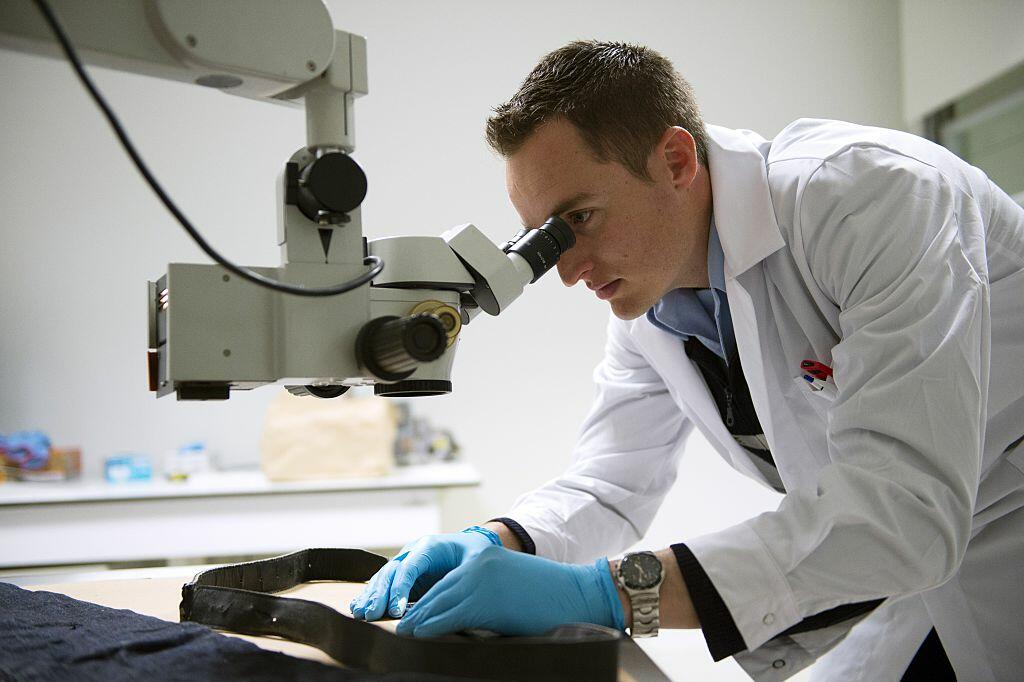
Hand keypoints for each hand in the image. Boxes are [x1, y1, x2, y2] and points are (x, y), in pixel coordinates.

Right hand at [349, 527, 499, 620]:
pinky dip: (370, 595)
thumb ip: (467, 572)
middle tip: (372, 615)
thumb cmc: (473, 553)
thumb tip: (460, 591)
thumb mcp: (476, 559)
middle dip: (380, 595)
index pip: (410, 567)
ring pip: (383, 578)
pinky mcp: (402, 575)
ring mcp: (405, 562)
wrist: (469, 545)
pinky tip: (358, 606)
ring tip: (361, 614)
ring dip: (371, 596)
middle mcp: (412, 552)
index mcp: (429, 546)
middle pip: (391, 572)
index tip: (397, 610)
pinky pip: (382, 584)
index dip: (401, 588)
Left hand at [396, 545, 625, 636]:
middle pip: (436, 588)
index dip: (424, 595)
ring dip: (418, 618)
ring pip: (439, 601)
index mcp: (483, 556)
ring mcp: (481, 579)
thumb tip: (460, 614)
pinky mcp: (486, 600)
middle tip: (396, 622)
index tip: (408, 609)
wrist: (576, 593)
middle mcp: (478, 562)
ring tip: (403, 631)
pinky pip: (451, 615)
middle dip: (414, 607)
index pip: (445, 577)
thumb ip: (484, 591)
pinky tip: (419, 633)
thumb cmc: (546, 594)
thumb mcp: (509, 584)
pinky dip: (432, 626)